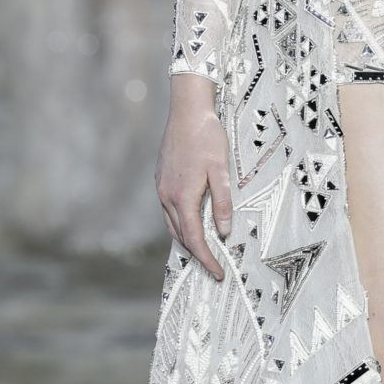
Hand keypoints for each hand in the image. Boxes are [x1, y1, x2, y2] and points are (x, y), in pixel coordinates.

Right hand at [155, 76, 232, 279]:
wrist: (186, 111)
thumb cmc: (207, 137)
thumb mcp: (221, 170)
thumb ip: (222, 202)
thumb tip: (222, 231)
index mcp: (183, 196)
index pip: (194, 238)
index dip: (206, 258)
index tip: (218, 273)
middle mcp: (167, 196)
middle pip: (181, 236)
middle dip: (197, 253)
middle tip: (214, 265)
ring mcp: (161, 188)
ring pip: (172, 224)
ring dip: (187, 239)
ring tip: (205, 249)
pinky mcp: (161, 180)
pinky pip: (169, 211)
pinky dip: (180, 223)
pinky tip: (191, 222)